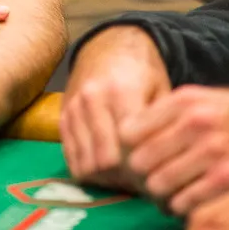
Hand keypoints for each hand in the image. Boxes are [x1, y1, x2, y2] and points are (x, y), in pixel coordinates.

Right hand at [60, 25, 170, 192]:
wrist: (108, 47)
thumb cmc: (143, 73)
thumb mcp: (162, 91)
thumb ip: (162, 125)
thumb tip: (165, 167)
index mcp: (121, 91)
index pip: (130, 146)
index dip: (145, 167)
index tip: (158, 174)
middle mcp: (91, 100)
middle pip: (106, 159)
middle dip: (126, 177)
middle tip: (143, 181)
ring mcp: (74, 109)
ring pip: (86, 162)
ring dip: (107, 177)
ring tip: (126, 178)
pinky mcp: (63, 117)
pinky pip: (71, 157)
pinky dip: (89, 170)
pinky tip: (106, 171)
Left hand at [120, 86, 228, 215]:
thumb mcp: (200, 99)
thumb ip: (164, 113)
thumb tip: (123, 134)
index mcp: (184, 101)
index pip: (128, 132)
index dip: (125, 148)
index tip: (132, 154)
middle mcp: (198, 124)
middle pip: (140, 160)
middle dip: (138, 173)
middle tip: (144, 178)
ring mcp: (216, 152)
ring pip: (159, 184)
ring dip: (157, 192)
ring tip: (164, 190)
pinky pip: (186, 202)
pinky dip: (180, 205)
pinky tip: (184, 199)